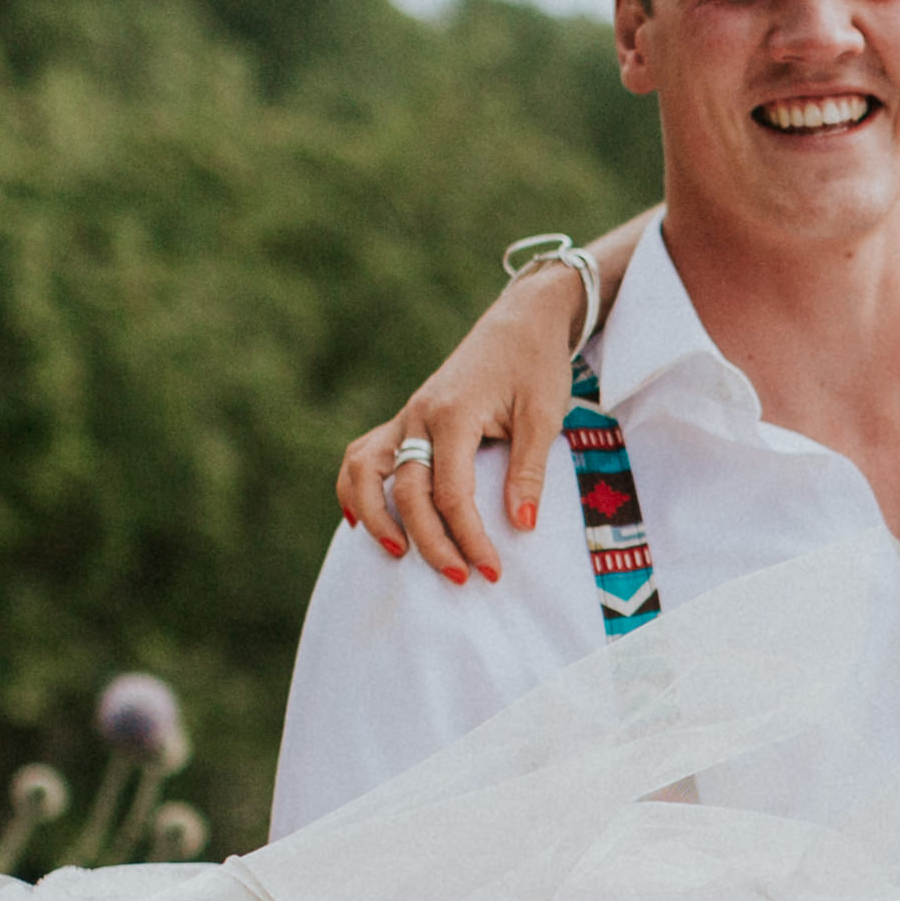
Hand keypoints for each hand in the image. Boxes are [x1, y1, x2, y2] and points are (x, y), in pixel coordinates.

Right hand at [337, 240, 612, 583]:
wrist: (520, 322)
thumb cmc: (536, 366)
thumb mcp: (544, 417)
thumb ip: (529, 471)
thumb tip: (520, 526)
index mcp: (453, 415)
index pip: (450, 492)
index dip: (469, 537)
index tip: (491, 571)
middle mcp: (418, 416)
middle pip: (405, 491)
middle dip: (429, 541)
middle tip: (460, 578)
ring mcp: (406, 416)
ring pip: (363, 468)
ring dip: (373, 515)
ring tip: (397, 555)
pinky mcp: (405, 420)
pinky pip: (364, 454)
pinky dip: (354, 488)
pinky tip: (360, 520)